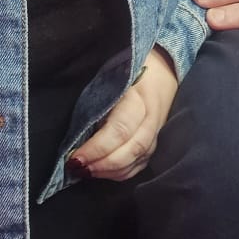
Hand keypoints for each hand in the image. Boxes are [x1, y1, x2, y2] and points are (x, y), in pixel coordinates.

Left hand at [69, 47, 179, 180]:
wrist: (163, 65)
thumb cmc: (127, 67)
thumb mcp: (110, 76)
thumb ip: (97, 101)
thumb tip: (75, 133)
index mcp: (139, 96)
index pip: (120, 129)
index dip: (97, 147)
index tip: (75, 157)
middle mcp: (152, 117)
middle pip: (132, 149)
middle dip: (103, 164)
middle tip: (79, 168)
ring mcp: (158, 131)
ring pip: (137, 159)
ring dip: (110, 171)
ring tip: (87, 172)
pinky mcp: (157, 141)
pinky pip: (141, 164)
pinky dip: (121, 172)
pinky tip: (104, 172)